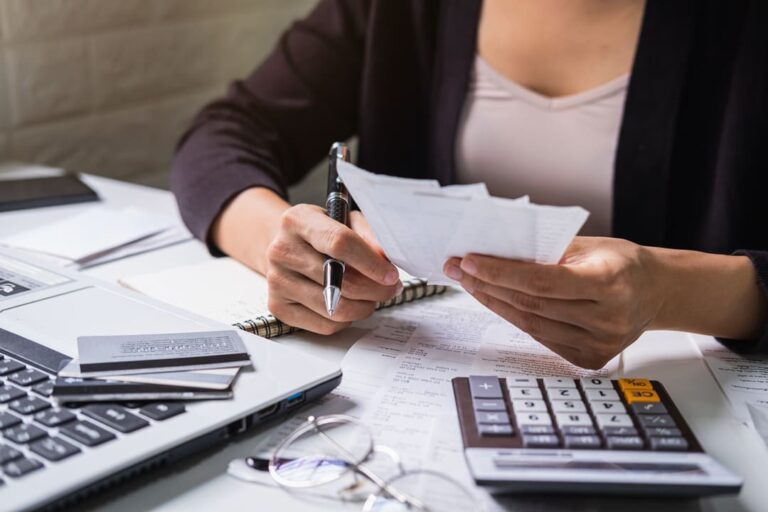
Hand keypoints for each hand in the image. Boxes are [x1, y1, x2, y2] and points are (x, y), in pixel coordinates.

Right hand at [266, 204, 401, 334]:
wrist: (287, 246)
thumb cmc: (322, 233)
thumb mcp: (346, 220)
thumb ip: (368, 236)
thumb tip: (385, 261)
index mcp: (298, 221)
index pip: (339, 243)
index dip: (371, 263)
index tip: (391, 274)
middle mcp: (282, 250)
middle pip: (340, 282)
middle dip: (375, 290)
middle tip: (390, 288)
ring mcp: (277, 281)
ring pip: (335, 309)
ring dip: (364, 307)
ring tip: (372, 297)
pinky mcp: (279, 307)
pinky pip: (325, 325)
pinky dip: (346, 320)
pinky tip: (349, 305)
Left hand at [443, 237, 663, 368]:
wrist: (656, 293)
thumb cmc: (622, 264)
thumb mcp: (590, 246)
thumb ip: (548, 250)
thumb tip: (497, 251)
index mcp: (610, 283)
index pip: (543, 281)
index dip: (502, 273)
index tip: (470, 262)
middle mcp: (607, 319)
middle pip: (531, 304)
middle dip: (487, 285)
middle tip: (458, 269)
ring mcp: (599, 344)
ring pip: (530, 324)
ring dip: (494, 302)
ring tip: (469, 283)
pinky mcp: (588, 359)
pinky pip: (540, 337)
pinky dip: (514, 317)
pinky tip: (495, 301)